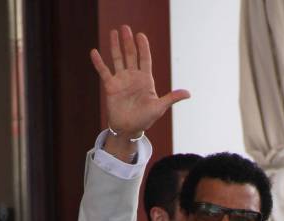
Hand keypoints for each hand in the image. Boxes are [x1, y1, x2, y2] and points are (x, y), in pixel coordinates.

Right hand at [91, 25, 189, 140]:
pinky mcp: (111, 86)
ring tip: (113, 32)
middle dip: (128, 41)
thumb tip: (189, 93)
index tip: (141, 35)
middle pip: (131, 55)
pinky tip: (94, 52)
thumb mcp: (159, 107)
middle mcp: (133, 77)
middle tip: (126, 28)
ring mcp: (121, 80)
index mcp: (145, 80)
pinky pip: (104, 71)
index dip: (143, 47)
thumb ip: (172, 98)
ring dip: (115, 46)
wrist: (129, 129)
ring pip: (117, 59)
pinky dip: (99, 62)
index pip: (145, 59)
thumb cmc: (145, 119)